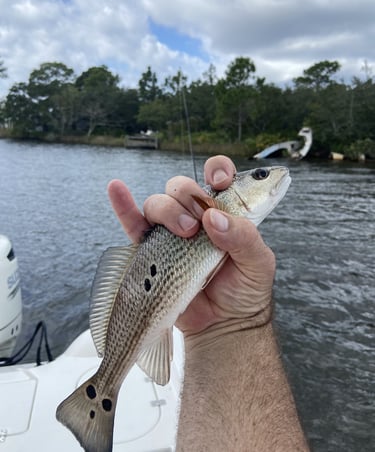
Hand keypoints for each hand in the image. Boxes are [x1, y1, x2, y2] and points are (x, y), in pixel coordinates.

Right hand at [108, 155, 274, 336]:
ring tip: (184, 234)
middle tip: (199, 226)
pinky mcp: (151, 252)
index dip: (216, 169)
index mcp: (223, 211)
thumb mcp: (258, 262)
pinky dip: (123, 206)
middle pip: (181, 187)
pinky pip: (133, 225)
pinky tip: (116, 188)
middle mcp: (195, 216)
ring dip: (167, 211)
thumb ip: (244, 236)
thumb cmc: (246, 289)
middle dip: (188, 198)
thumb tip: (212, 218)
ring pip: (158, 203)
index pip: (217, 176)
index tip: (218, 181)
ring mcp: (171, 233)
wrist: (225, 324)